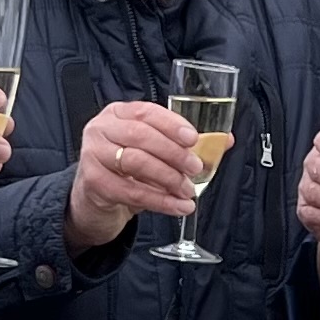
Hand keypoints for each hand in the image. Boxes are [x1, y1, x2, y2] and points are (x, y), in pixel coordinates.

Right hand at [67, 99, 203, 251]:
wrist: (95, 200)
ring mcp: (93, 155)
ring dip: (168, 177)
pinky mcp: (94, 183)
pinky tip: (178, 207)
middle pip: (141, 136)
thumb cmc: (127, 170)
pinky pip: (132, 192)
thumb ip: (186, 145)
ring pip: (136, 162)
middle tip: (195, 167)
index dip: (172, 124)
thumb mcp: (154, 152)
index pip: (146, 112)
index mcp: (118, 113)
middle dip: (174, 153)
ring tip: (188, 190)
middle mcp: (101, 129)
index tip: (194, 138)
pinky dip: (160, 201)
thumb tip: (226, 140)